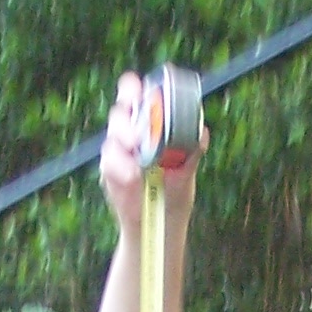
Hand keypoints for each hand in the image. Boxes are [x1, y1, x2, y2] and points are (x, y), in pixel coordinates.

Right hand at [98, 69, 206, 239]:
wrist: (163, 224)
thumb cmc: (174, 191)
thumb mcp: (187, 170)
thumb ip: (192, 150)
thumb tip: (202, 133)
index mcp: (147, 122)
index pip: (134, 94)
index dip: (133, 88)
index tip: (140, 90)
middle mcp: (129, 132)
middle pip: (120, 111)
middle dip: (127, 116)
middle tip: (139, 132)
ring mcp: (118, 152)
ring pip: (112, 136)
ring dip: (124, 141)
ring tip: (136, 156)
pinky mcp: (110, 173)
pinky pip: (109, 163)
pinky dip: (121, 168)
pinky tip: (133, 177)